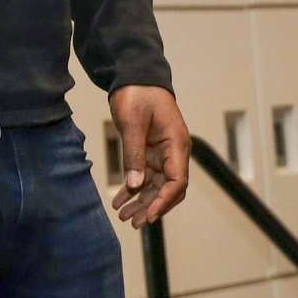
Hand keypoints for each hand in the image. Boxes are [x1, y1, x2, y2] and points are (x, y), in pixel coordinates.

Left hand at [108, 84, 188, 225]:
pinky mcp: (151, 152)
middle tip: (132, 223)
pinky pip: (146, 176)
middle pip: (168, 189)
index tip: (149, 216)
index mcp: (176, 144)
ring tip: (123, 216)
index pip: (177, 181)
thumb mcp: (133, 123)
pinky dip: (134, 189)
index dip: (164, 202)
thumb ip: (134, 154)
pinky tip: (120, 201)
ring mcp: (163, 153)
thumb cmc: (137, 94)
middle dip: (151, 207)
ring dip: (141, 202)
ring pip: (156, 186)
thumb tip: (135, 185)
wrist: (135, 75)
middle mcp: (174, 151)